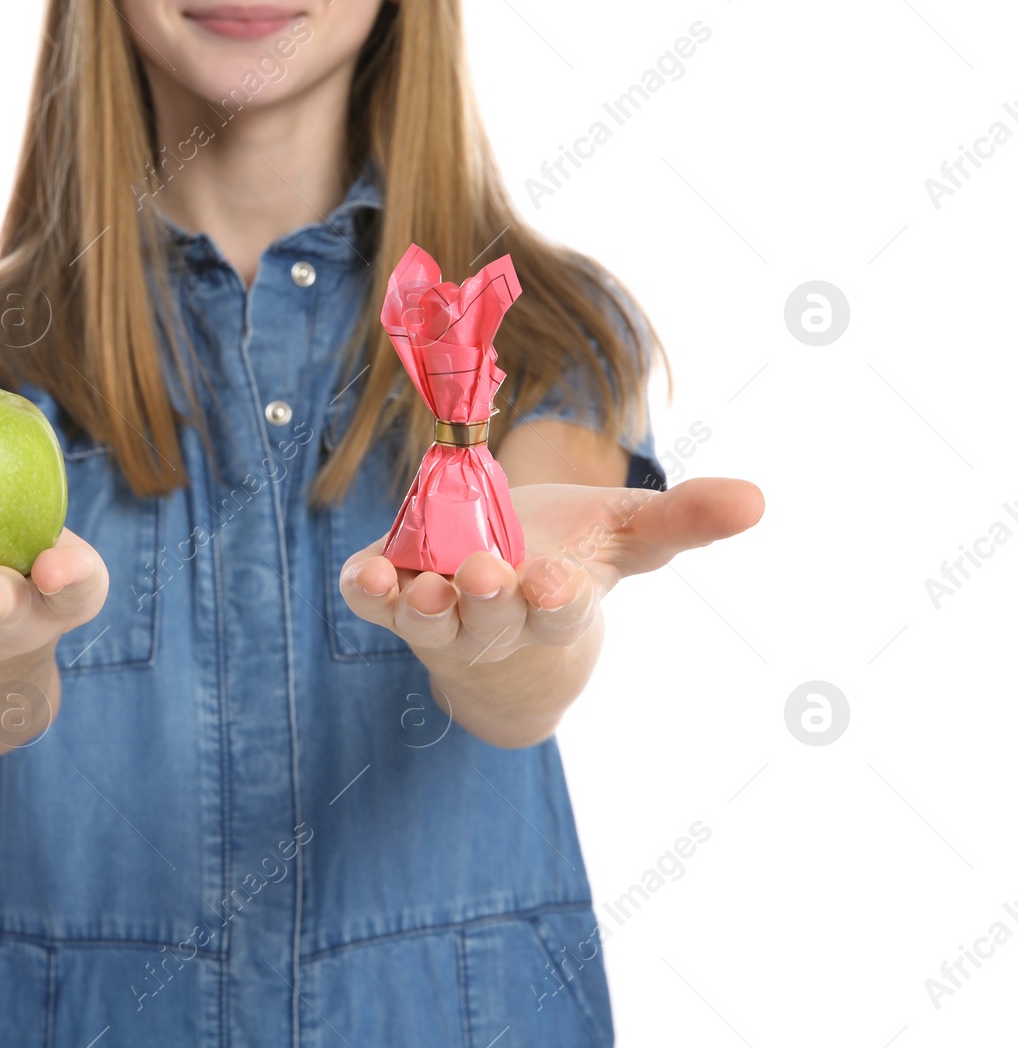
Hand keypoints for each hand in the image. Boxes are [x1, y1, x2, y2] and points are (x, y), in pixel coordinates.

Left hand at [338, 477, 764, 669]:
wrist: (500, 603)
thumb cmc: (569, 561)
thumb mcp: (627, 536)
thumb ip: (684, 519)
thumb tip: (756, 498)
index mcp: (556, 607)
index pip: (561, 613)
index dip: (558, 600)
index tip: (559, 581)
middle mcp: (496, 621)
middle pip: (493, 620)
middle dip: (490, 598)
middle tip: (486, 572)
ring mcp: (440, 618)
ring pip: (429, 622)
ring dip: (425, 605)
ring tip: (427, 583)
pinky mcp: (394, 601)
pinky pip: (374, 605)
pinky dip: (366, 591)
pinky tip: (362, 570)